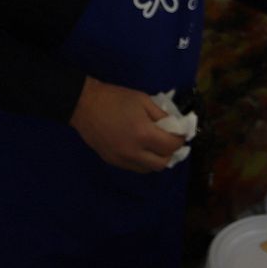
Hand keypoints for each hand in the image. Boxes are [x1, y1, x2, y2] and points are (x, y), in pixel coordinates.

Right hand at [68, 77, 186, 172]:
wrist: (84, 105)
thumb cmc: (115, 99)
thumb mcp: (143, 100)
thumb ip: (161, 115)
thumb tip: (175, 126)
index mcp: (143, 134)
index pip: (171, 145)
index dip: (180, 139)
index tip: (182, 132)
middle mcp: (134, 152)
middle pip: (162, 163)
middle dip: (171, 152)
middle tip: (170, 140)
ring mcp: (122, 160)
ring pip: (149, 169)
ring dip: (157, 159)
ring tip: (156, 145)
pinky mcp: (112, 162)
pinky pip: (135, 167)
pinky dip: (143, 161)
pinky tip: (142, 148)